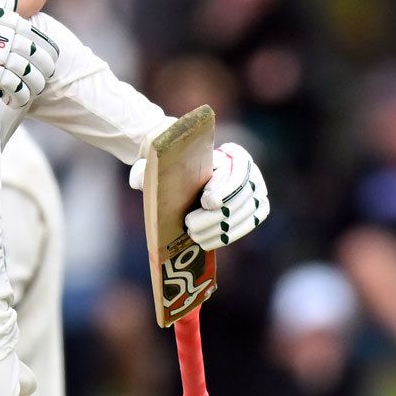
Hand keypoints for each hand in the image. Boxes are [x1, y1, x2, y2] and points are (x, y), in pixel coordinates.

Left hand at [129, 142, 269, 250]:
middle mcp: (249, 170)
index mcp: (231, 153)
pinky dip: (231, 235)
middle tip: (190, 226)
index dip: (225, 188)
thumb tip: (138, 179)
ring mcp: (256, 190)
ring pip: (246, 213)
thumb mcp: (158, 164)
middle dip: (217, 216)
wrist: (188, 177)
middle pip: (241, 197)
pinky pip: (250, 223)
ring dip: (221, 229)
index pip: (237, 170)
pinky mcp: (257, 209)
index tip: (207, 202)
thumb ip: (146, 168)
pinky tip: (208, 242)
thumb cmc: (173, 169)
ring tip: (196, 236)